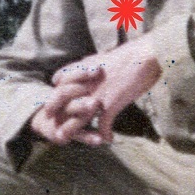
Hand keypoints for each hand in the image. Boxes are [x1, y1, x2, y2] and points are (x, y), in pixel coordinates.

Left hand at [39, 36, 162, 145]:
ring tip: (63, 138)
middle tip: (48, 116)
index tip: (53, 94)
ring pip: (78, 116)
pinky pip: (104, 125)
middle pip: (63, 98)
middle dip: (54, 108)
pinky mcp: (110, 105)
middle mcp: (87, 82)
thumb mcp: (105, 56)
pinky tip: (108, 139)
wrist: (146, 56)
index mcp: (86, 69)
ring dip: (70, 129)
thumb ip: (92, 62)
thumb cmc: (131, 55)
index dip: (56, 88)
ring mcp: (97, 94)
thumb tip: (87, 62)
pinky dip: (105, 134)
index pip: (62, 78)